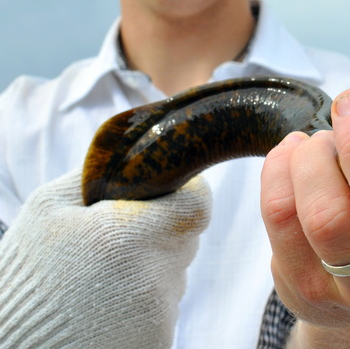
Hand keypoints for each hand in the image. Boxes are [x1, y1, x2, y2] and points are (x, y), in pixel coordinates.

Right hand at [0, 168, 209, 348]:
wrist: (16, 344)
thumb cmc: (29, 270)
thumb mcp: (49, 206)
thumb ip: (102, 172)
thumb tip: (140, 154)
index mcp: (126, 238)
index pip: (197, 204)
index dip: (187, 192)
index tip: (166, 191)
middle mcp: (152, 280)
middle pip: (186, 236)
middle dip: (161, 228)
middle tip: (121, 236)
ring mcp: (159, 316)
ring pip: (175, 271)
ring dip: (151, 264)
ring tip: (107, 275)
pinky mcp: (159, 341)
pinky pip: (165, 304)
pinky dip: (145, 298)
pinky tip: (112, 302)